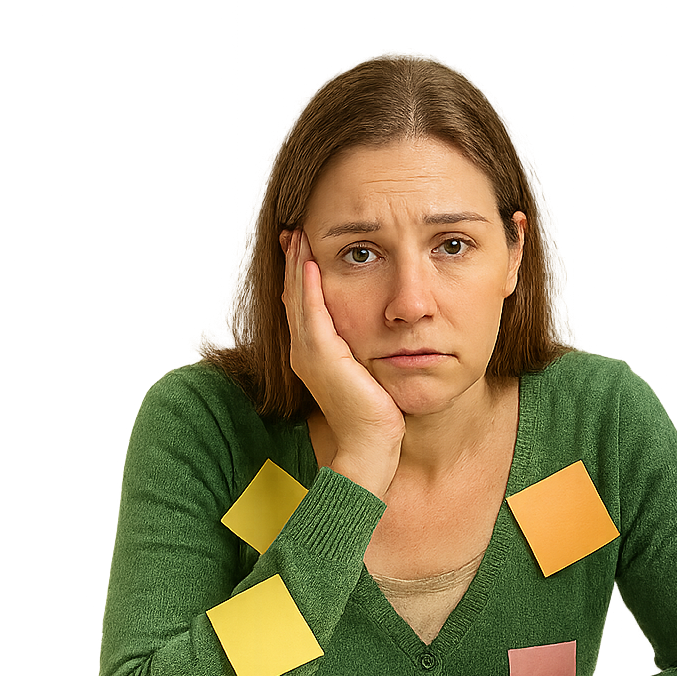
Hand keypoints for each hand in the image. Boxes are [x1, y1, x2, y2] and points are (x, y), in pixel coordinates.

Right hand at [281, 228, 404, 496]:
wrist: (370, 446)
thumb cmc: (377, 415)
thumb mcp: (369, 372)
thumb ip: (365, 349)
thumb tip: (382, 327)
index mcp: (314, 353)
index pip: (304, 304)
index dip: (302, 274)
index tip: (305, 246)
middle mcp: (304, 350)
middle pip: (295, 294)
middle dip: (295, 261)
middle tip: (294, 230)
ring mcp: (309, 353)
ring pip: (299, 298)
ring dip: (299, 264)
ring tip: (299, 235)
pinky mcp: (321, 356)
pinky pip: (312, 313)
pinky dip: (309, 286)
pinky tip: (312, 262)